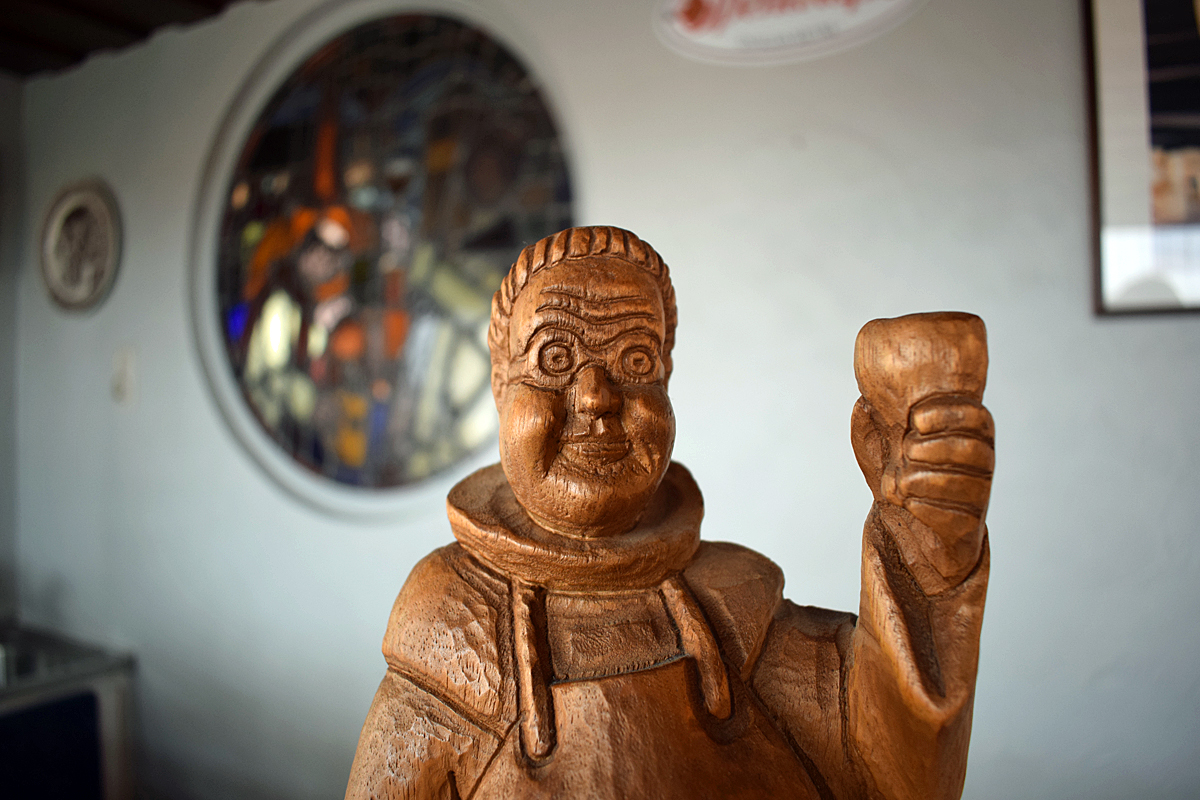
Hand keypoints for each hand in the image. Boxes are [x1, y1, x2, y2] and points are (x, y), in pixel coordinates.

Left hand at [885, 395, 992, 561]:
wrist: (912, 526)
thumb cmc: (903, 473)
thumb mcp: (883, 441)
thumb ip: (877, 419)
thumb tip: (864, 406)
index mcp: (965, 431)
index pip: (975, 415)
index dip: (946, 414)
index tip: (916, 419)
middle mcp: (980, 461)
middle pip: (970, 448)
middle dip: (927, 449)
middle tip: (906, 452)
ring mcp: (977, 493)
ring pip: (959, 482)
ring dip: (919, 479)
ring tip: (903, 481)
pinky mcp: (968, 523)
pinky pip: (952, 515)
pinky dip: (922, 507)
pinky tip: (909, 502)